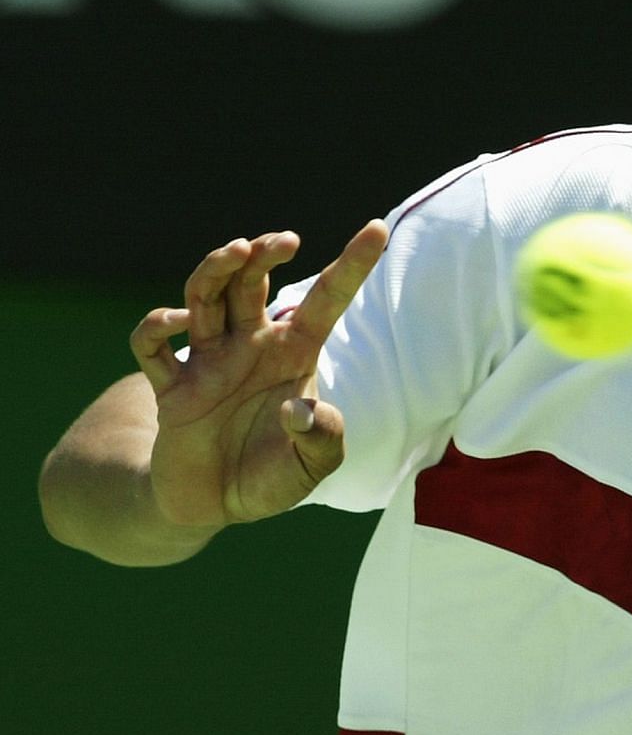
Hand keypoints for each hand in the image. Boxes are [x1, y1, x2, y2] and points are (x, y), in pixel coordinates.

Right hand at [129, 221, 387, 527]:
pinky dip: (157, 326)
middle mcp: (251, 345)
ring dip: (217, 269)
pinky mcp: (171, 387)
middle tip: (286, 241)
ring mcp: (209, 361)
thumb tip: (297, 412)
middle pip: (252, 282)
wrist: (213, 506)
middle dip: (266, 253)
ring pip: (206, 297)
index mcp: (295, 352)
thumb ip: (322, 438)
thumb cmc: (272, 475)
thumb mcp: (313, 464)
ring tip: (238, 250)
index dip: (351, 263)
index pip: (326, 298)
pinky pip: (151, 346)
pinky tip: (177, 322)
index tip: (377, 228)